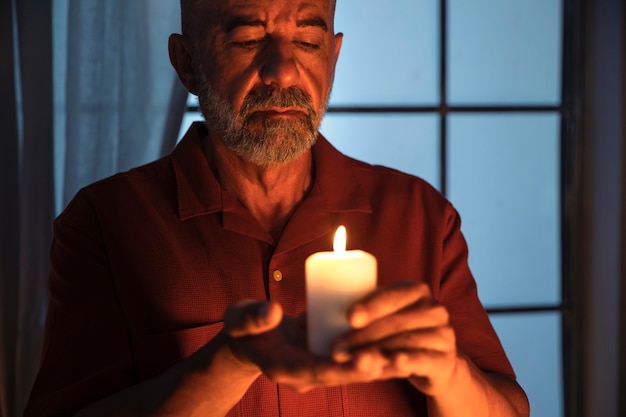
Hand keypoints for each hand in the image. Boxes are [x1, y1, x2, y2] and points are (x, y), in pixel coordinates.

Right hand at [222, 299, 386, 391]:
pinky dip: (374, 360)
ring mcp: (316, 370)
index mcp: (284, 368)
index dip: (343, 367)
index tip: (368, 359)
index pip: (317, 371)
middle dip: (368, 369)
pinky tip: (400, 353)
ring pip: (351, 373)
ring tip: (407, 359)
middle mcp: (304, 375)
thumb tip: (273, 312)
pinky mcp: (327, 361)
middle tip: (397, 359)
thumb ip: (254, 317)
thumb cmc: (244, 327)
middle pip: (341, 376)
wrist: (249, 340)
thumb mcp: (241, 320)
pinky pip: (353, 364)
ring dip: (378, 368)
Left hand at [327, 281, 459, 395]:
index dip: (372, 305)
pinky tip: (390, 363)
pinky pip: (422, 360)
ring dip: (377, 352)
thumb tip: (304, 313)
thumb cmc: (394, 330)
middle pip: (396, 321)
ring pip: (405, 342)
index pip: (393, 294)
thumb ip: (356, 305)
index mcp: (416, 290)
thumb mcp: (381, 312)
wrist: (430, 359)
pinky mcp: (444, 361)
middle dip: (365, 335)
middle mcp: (434, 309)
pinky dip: (406, 361)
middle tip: (337, 349)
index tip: (349, 317)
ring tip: (351, 360)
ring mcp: (443, 335)